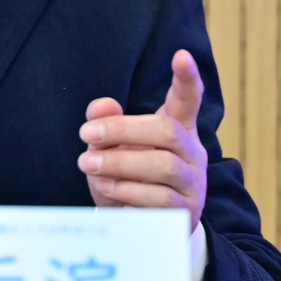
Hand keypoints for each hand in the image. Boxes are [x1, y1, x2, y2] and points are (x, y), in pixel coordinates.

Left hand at [76, 50, 207, 230]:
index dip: (187, 77)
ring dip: (120, 164)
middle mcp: (191, 152)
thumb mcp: (112, 148)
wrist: (143, 226)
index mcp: (178, 128)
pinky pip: (159, 199)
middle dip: (123, 130)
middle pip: (167, 131)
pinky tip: (106, 189)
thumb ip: (106, 124)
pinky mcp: (186, 212)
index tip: (181, 54)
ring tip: (88, 165)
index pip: (187, 99)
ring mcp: (193, 183)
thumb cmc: (128, 177)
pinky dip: (128, 192)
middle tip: (87, 134)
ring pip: (164, 166)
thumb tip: (100, 109)